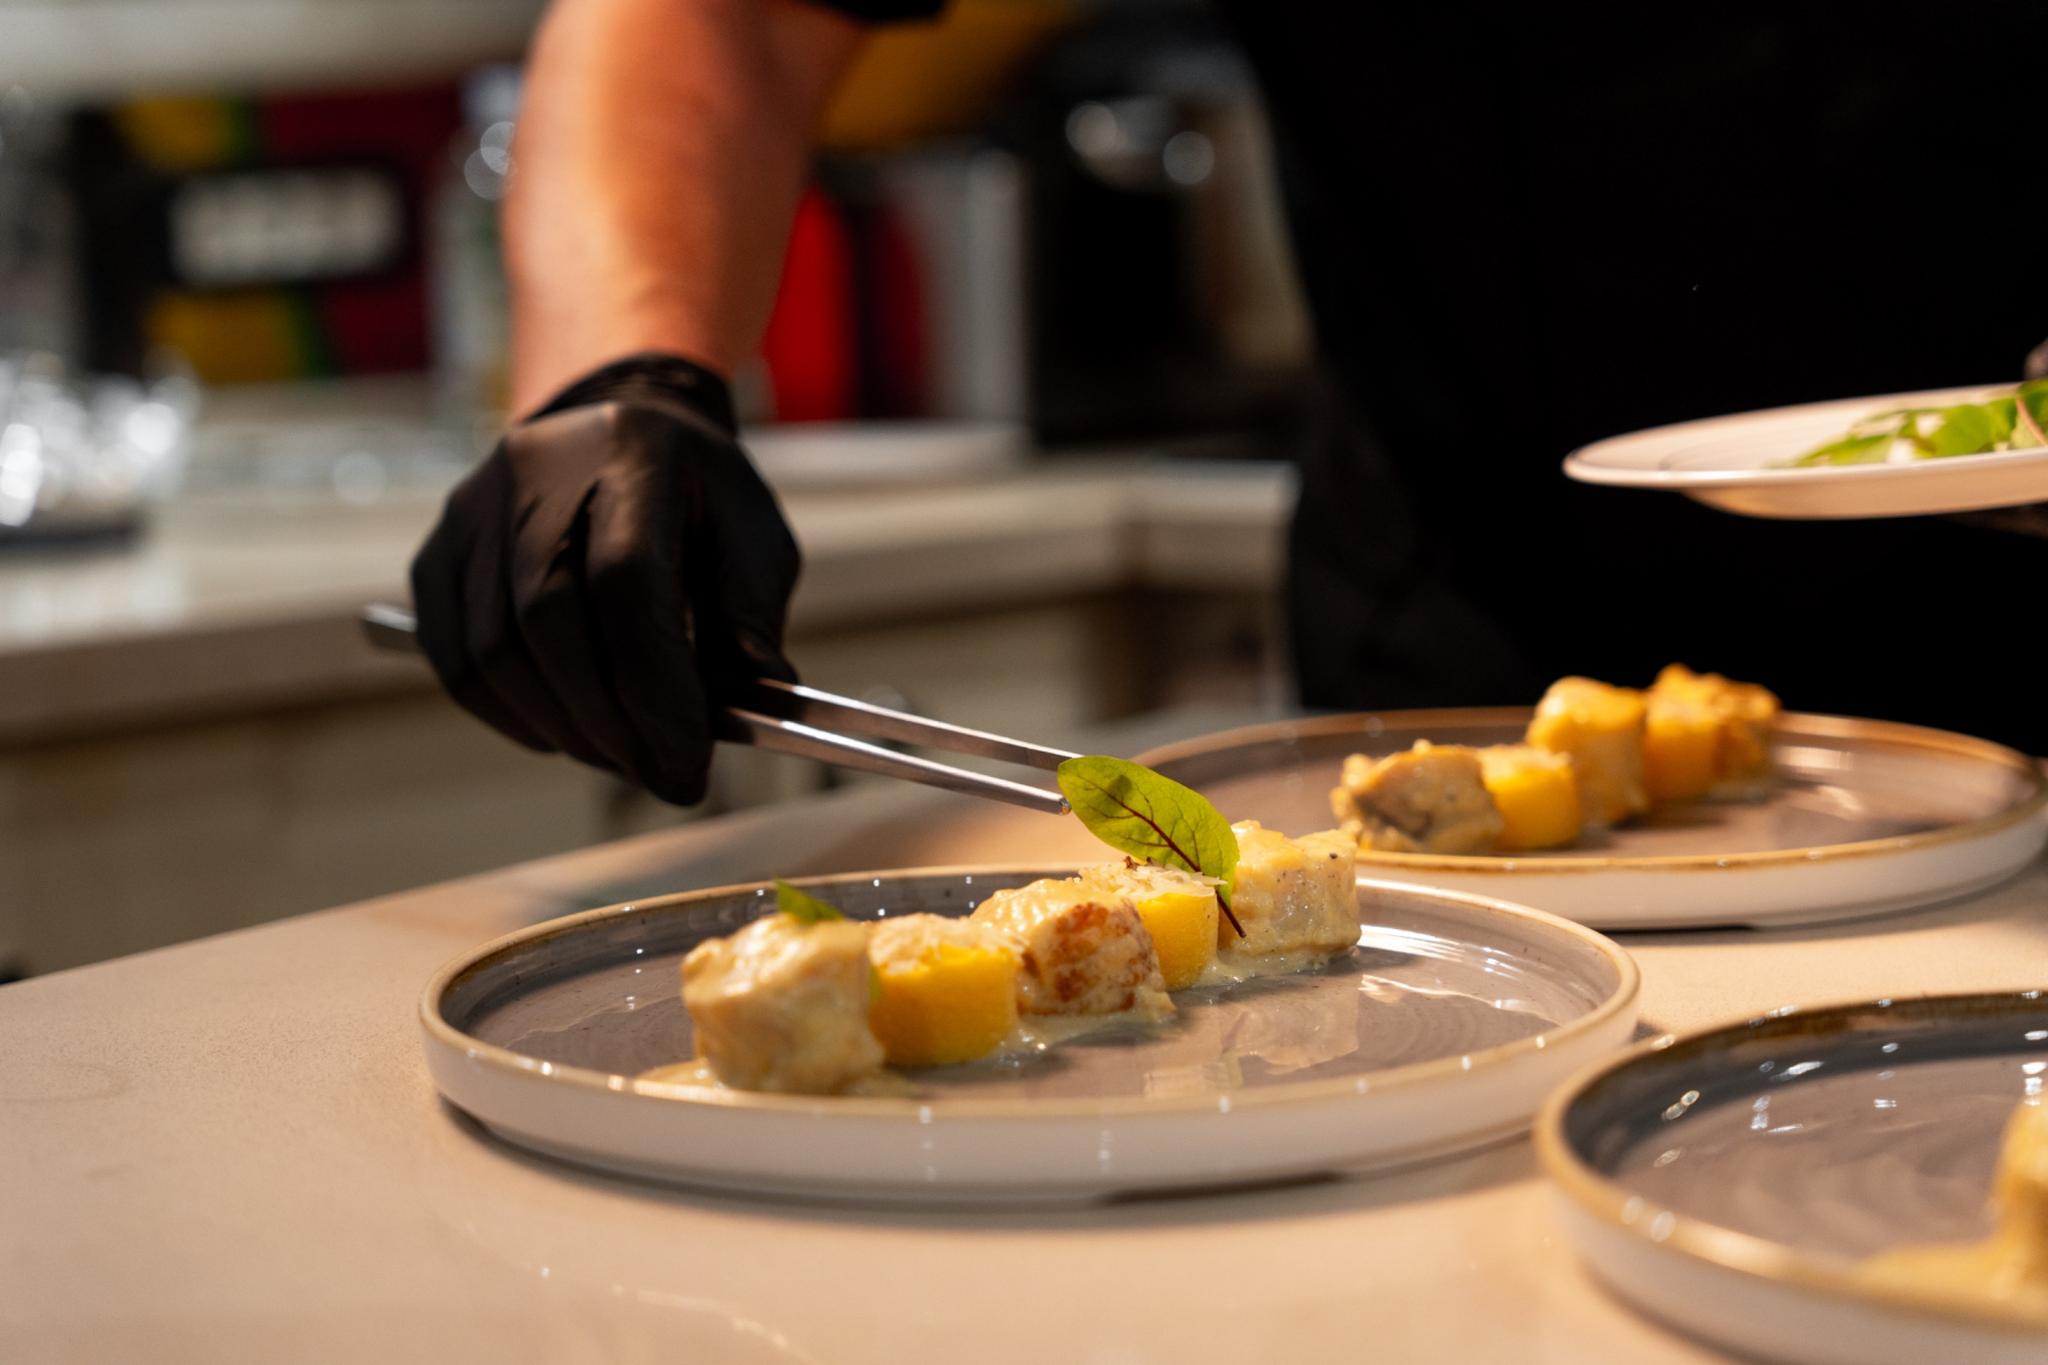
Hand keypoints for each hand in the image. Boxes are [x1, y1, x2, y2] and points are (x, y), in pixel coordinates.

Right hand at [410, 354, 799, 804]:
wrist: (620, 427)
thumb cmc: (697, 495)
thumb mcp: (752, 536)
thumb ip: (750, 619)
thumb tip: (754, 705)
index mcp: (632, 452)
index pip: (624, 581)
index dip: (654, 685)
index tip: (691, 759)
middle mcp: (536, 471)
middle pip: (548, 620)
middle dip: (610, 722)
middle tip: (662, 774)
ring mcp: (473, 511)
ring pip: (494, 650)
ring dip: (564, 728)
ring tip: (624, 757)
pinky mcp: (439, 553)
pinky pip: (456, 657)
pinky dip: (511, 715)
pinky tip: (566, 733)